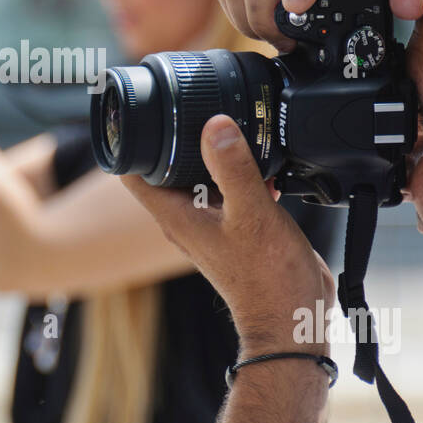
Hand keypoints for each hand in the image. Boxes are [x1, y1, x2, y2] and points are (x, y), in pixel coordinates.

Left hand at [121, 115, 335, 353]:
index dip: (130, 139)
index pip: (132, 171)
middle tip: (196, 105)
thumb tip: (214, 125)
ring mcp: (210, 222)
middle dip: (178, 137)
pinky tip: (265, 165)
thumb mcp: (251, 214)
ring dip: (213, 154)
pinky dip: (240, 172)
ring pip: (200, 175)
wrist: (292, 316)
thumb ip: (233, 169)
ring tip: (236, 131)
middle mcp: (186, 218)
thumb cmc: (268, 279)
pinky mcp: (235, 225)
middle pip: (166, 166)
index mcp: (175, 215)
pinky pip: (229, 188)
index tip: (141, 111)